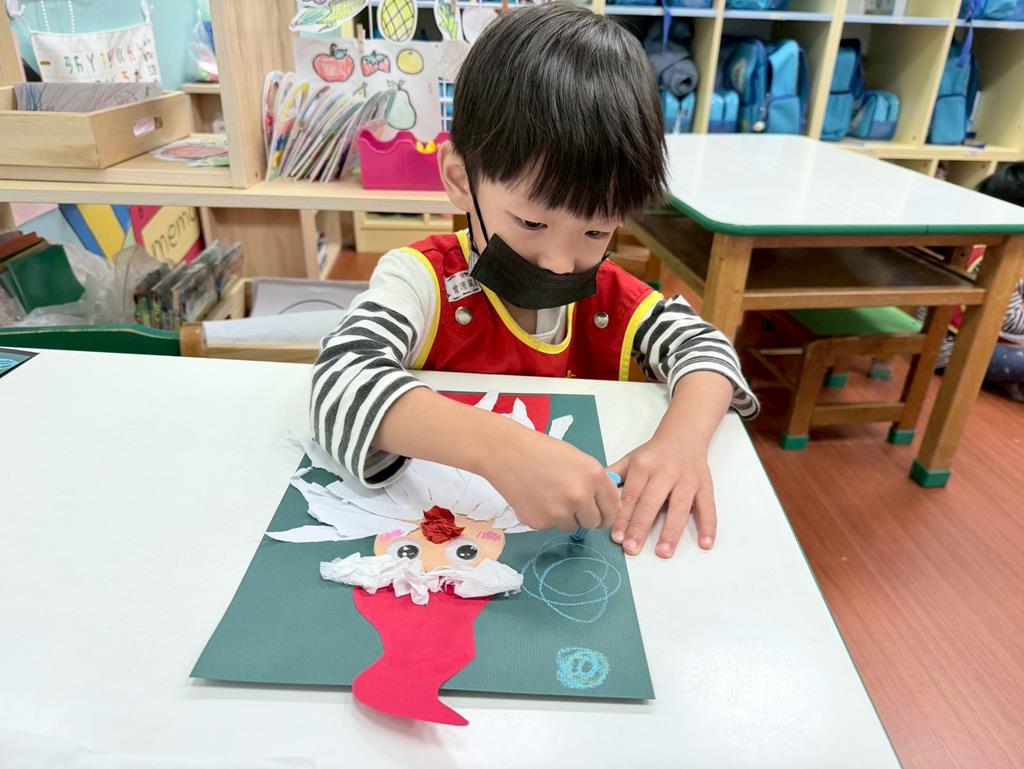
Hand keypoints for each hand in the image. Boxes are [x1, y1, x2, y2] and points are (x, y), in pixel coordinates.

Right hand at [483, 425, 620, 531]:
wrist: (507, 453)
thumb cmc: (542, 451)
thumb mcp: (578, 459)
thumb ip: (595, 482)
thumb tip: (605, 505)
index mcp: (594, 476)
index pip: (613, 509)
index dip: (607, 513)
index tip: (601, 514)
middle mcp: (580, 496)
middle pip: (594, 523)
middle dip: (585, 516)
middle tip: (571, 504)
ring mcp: (559, 512)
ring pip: (571, 526)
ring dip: (564, 517)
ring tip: (548, 495)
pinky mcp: (540, 522)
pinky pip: (550, 526)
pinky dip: (545, 517)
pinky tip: (535, 498)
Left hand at [608, 437, 715, 557]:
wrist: (684, 435)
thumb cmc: (654, 453)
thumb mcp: (631, 459)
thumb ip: (613, 476)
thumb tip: (593, 493)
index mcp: (644, 466)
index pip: (632, 495)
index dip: (623, 516)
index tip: (617, 536)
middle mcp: (666, 472)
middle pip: (652, 503)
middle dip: (641, 527)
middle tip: (632, 548)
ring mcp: (687, 480)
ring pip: (679, 507)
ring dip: (671, 531)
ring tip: (663, 552)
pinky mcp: (705, 486)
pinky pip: (708, 507)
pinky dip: (709, 525)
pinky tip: (706, 543)